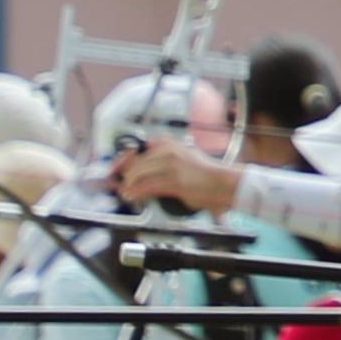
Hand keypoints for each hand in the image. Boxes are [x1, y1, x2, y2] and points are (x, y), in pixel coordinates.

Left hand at [113, 139, 239, 214]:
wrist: (224, 182)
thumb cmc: (205, 174)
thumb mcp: (182, 158)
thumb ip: (162, 162)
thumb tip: (141, 172)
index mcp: (168, 143)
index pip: (137, 149)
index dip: (123, 161)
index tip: (116, 170)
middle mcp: (168, 150)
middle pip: (135, 162)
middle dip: (125, 175)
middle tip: (120, 185)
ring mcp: (171, 164)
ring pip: (139, 174)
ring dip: (129, 185)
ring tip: (125, 193)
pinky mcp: (174, 180)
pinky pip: (148, 186)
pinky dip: (137, 192)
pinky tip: (132, 196)